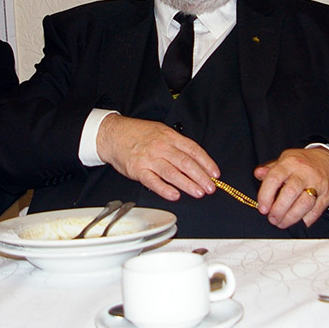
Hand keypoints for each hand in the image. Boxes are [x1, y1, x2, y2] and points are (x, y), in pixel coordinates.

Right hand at [96, 114, 218, 200]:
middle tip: (210, 187)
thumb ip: (179, 145)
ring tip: (198, 192)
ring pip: (172, 173)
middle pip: (185, 163)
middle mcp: (162, 147)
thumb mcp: (162, 132)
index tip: (214, 174)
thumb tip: (198, 161)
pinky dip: (164, 189)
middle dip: (200, 176)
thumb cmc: (139, 134)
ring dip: (187, 184)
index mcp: (170, 137)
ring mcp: (150, 159)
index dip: (206, 163)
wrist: (113, 134)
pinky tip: (175, 195)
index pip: (193, 150)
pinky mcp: (138, 170)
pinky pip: (153, 181)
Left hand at [254, 147, 328, 228]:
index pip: (274, 178)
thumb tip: (258, 174)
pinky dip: (305, 220)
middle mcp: (304, 172)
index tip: (262, 208)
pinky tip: (297, 222)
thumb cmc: (304, 163)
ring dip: (291, 217)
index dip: (266, 195)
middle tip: (272, 218)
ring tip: (282, 223)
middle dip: (278, 210)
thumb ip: (271, 168)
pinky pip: (315, 211)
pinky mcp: (327, 195)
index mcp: (290, 162)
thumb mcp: (287, 159)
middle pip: (290, 192)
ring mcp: (317, 183)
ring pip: (304, 203)